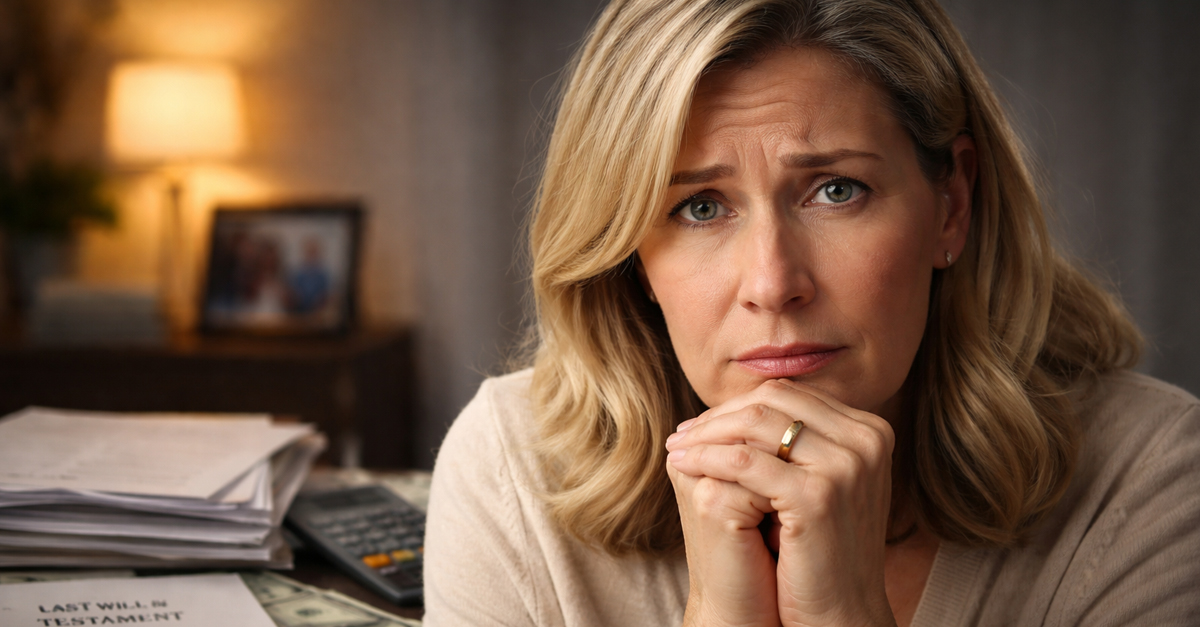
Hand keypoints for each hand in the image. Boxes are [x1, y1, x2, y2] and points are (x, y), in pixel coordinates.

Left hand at [666, 379, 896, 626]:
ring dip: (706, 433)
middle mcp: (867, 439)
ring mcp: (847, 465)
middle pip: (773, 401)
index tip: (701, 423)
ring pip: (756, 424)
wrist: (841, 612)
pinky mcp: (819, 494)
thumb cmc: (820, 550)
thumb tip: (741, 403)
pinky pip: (746, 462)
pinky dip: (708, 458)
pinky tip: (684, 465)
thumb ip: (798, 440)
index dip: (738, 406)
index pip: (789, 395)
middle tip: (682, 433)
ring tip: (677, 448)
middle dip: (719, 415)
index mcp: (869, 430)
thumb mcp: (820, 482)